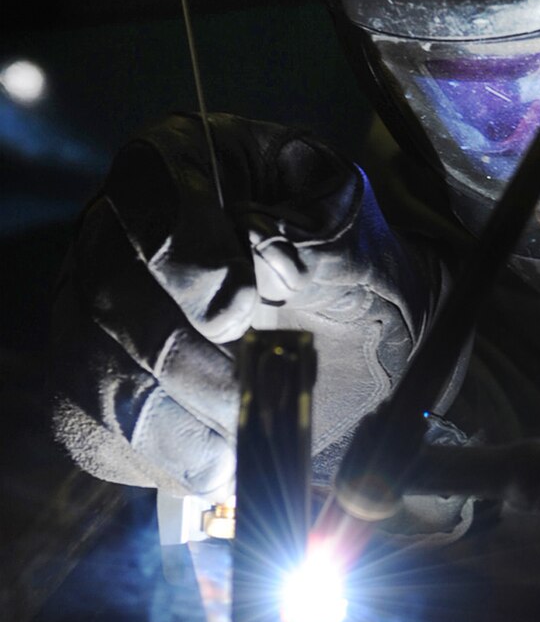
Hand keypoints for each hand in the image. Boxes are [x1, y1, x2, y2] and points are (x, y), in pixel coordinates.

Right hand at [51, 113, 439, 498]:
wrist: (365, 341)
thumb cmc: (356, 271)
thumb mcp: (362, 239)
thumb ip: (323, 238)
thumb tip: (271, 254)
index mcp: (198, 163)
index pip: (152, 180)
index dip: (183, 244)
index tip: (239, 303)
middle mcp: (129, 233)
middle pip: (108, 284)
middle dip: (178, 345)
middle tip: (249, 379)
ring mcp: (105, 313)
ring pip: (91, 365)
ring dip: (173, 410)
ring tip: (246, 425)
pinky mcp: (106, 391)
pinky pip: (100, 430)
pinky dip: (163, 453)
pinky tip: (222, 458)